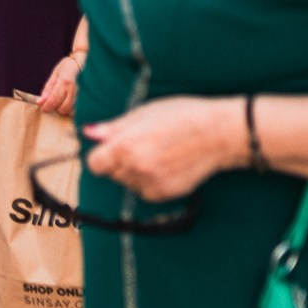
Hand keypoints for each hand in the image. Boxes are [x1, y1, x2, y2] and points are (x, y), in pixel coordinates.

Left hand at [36, 55, 79, 118]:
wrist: (85, 61)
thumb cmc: (68, 67)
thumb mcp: (55, 74)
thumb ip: (47, 90)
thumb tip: (39, 102)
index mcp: (65, 81)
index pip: (54, 100)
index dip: (47, 107)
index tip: (44, 108)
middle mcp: (75, 88)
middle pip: (64, 108)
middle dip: (57, 108)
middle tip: (55, 103)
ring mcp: (84, 93)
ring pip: (73, 111)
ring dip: (66, 109)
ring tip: (64, 101)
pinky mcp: (90, 96)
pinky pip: (80, 109)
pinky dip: (74, 109)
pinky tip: (72, 102)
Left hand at [83, 96, 246, 200]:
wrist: (219, 133)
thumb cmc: (181, 116)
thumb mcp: (142, 113)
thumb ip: (112, 128)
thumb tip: (89, 133)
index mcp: (125, 147)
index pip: (94, 164)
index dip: (101, 155)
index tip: (110, 147)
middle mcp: (136, 169)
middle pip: (112, 173)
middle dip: (118, 161)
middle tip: (141, 144)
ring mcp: (153, 184)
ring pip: (129, 183)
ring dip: (134, 172)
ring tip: (157, 152)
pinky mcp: (168, 193)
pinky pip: (146, 191)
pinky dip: (150, 181)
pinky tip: (166, 164)